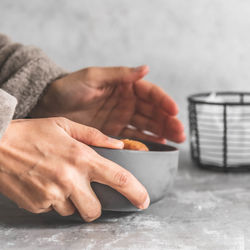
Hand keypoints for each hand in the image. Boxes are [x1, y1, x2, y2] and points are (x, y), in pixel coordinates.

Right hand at [0, 118, 148, 221]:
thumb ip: (95, 136)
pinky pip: (53, 209)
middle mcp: (69, 179)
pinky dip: (53, 200)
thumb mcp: (65, 125)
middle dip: (95, 206)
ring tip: (59, 181)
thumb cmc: (31, 132)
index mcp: (81, 158)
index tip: (143, 201)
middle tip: (87, 192)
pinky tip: (44, 183)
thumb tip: (119, 145)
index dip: (135, 192)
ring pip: (73, 212)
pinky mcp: (36, 205)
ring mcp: (51, 195)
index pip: (118, 179)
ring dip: (71, 201)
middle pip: (95, 210)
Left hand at [30, 65, 184, 142]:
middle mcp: (126, 102)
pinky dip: (146, 141)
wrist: (49, 105)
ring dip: (162, 132)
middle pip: (153, 111)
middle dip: (168, 121)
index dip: (163, 101)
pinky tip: (158, 145)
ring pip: (147, 125)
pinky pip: (134, 137)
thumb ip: (120, 74)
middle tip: (180, 132)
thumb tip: (146, 69)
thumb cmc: (69, 88)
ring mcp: (121, 118)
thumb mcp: (93, 77)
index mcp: (124, 86)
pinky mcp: (114, 132)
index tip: (174, 110)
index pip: (150, 93)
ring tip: (175, 140)